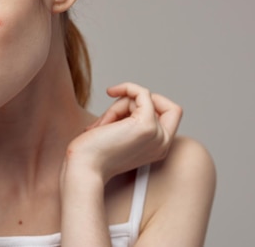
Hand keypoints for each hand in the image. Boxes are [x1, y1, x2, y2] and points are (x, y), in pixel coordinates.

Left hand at [65, 82, 182, 182]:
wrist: (84, 167)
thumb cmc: (93, 152)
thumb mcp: (119, 133)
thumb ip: (130, 119)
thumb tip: (130, 94)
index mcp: (158, 148)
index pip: (170, 113)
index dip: (151, 104)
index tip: (125, 108)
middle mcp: (162, 143)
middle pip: (160, 103)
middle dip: (135, 102)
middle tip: (111, 116)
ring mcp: (157, 135)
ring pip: (144, 99)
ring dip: (119, 104)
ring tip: (103, 123)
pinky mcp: (147, 125)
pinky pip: (143, 93)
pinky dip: (127, 88)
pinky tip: (110, 92)